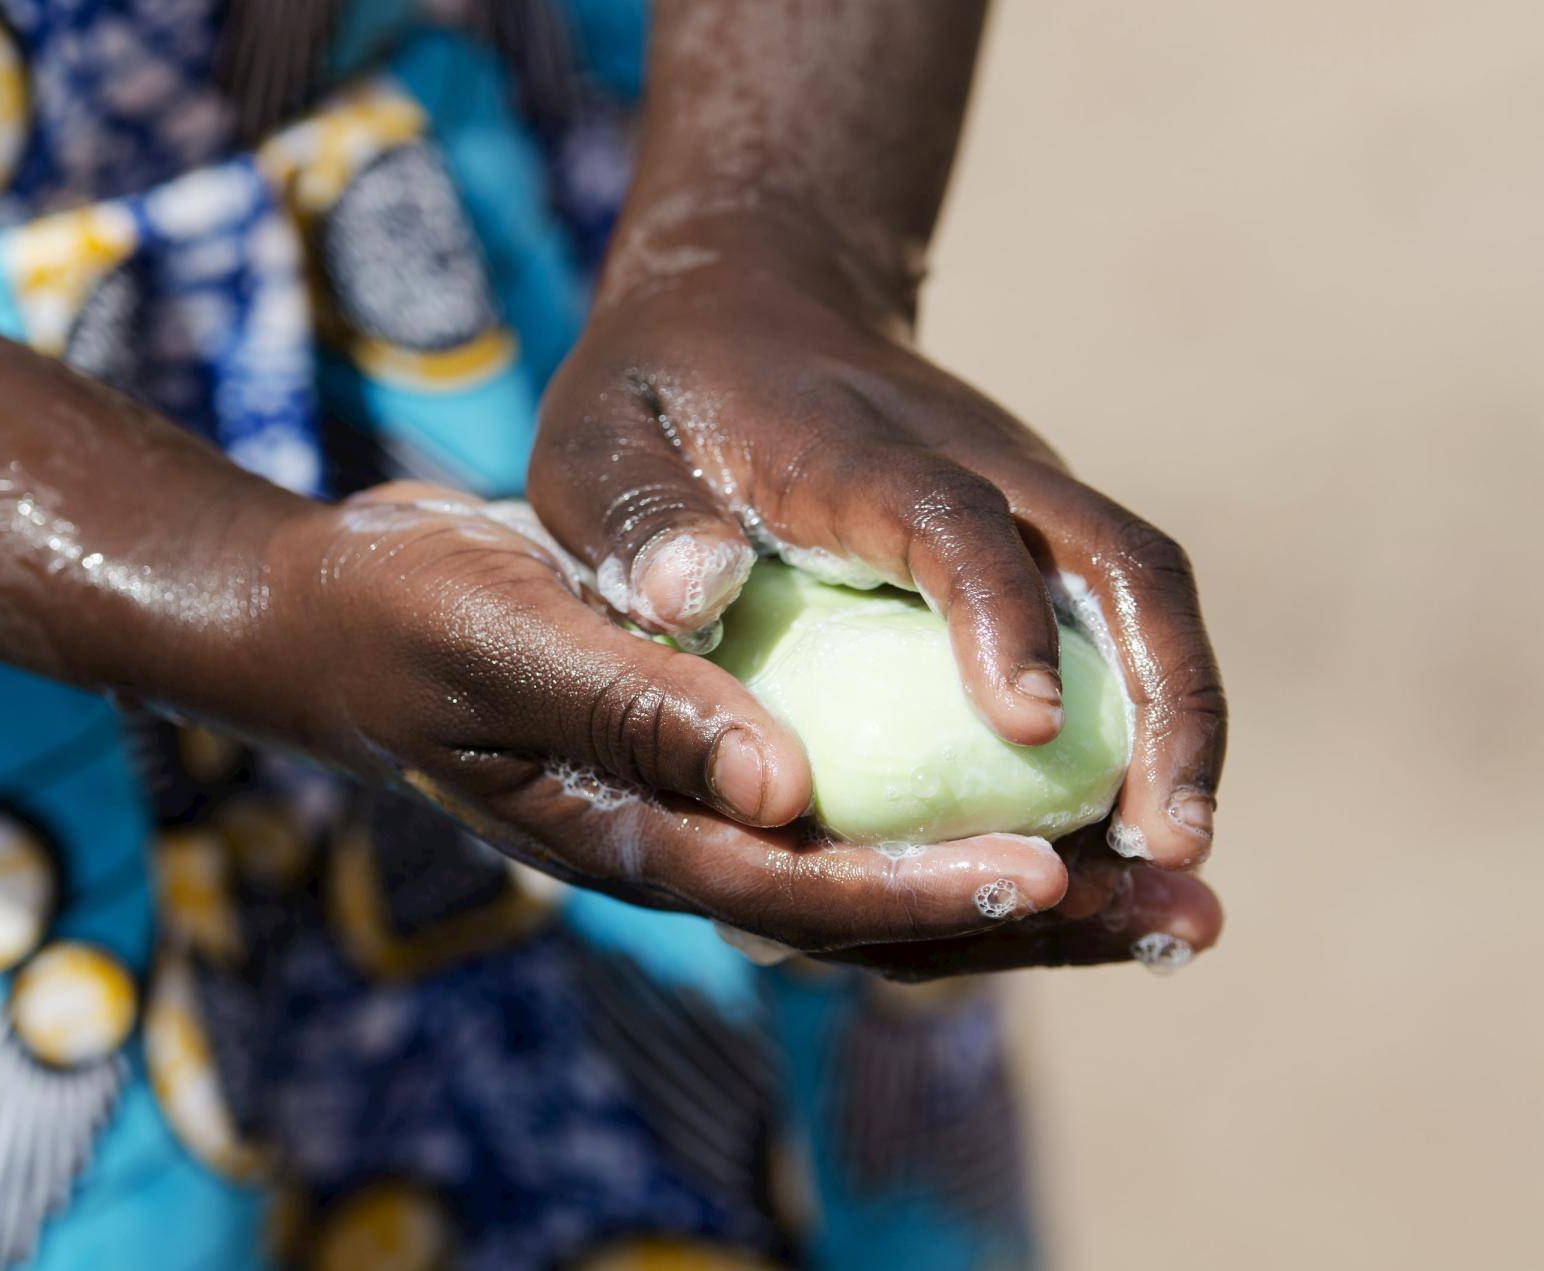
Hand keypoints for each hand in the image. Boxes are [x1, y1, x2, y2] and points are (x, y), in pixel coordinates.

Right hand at [265, 482, 1111, 964]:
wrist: (357, 615)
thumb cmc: (408, 616)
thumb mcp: (502, 638)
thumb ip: (631, 707)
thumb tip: (778, 786)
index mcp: (641, 837)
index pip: (801, 891)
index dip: (925, 894)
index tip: (1049, 877)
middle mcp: (701, 846)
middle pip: (888, 920)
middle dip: (1037, 926)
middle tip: (1186, 915)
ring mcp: (725, 816)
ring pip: (903, 879)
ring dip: (1042, 891)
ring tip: (1177, 888)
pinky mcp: (744, 766)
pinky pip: (879, 815)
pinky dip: (975, 819)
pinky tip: (1073, 800)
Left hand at [529, 214, 1227, 870]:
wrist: (752, 304)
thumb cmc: (661, 395)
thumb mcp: (601, 441)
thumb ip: (634, 517)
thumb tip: (688, 600)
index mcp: (856, 451)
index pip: (954, 516)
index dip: (996, 611)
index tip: (1023, 721)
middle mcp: (980, 464)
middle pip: (1120, 562)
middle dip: (1166, 700)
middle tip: (1171, 843)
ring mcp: (1027, 499)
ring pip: (1145, 598)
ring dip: (1180, 725)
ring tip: (1175, 864)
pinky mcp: (1040, 536)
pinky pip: (1121, 625)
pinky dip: (1147, 723)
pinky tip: (1132, 829)